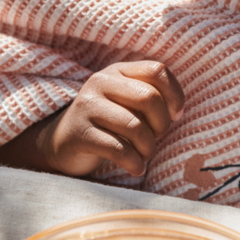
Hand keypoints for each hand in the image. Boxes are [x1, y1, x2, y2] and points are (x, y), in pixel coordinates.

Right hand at [0, 61, 184, 177]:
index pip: (157, 71)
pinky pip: (119, 149)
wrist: (62, 143)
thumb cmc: (107, 124)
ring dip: (148, 148)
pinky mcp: (80, 133)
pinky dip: (134, 163)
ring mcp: (87, 106)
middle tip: (156, 139)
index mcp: (117, 71)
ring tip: (144, 156)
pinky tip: (135, 168)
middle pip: (149, 98)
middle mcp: (100, 82)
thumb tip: (177, 111)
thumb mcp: (126, 103)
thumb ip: (150, 98)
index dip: (174, 94)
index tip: (175, 115)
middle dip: (162, 125)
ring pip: (135, 127)